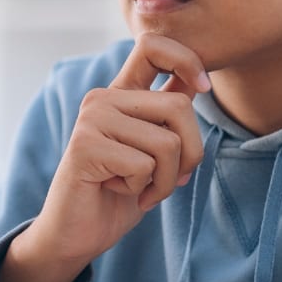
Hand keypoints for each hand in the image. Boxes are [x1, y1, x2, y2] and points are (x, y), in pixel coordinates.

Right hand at [0, 33, 208, 281]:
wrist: (76, 234)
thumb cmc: (119, 193)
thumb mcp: (154, 150)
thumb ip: (169, 119)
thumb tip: (200, 85)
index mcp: (120, 93)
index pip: (153, 47)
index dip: (187, 59)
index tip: (204, 87)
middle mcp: (103, 98)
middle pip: (178, 107)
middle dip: (191, 153)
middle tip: (172, 179)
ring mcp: (92, 119)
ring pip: (167, 143)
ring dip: (166, 181)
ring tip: (141, 190)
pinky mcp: (85, 145)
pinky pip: (145, 166)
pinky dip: (144, 190)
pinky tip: (121, 192)